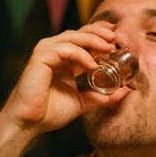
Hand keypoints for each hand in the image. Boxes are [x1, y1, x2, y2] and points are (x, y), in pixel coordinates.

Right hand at [0, 22, 128, 135]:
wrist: (29, 123)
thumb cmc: (49, 113)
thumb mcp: (83, 101)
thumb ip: (102, 96)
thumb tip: (126, 92)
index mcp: (64, 59)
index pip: (85, 39)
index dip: (102, 35)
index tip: (119, 39)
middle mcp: (54, 51)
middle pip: (81, 33)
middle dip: (100, 33)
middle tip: (117, 38)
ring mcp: (46, 52)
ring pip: (73, 37)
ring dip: (93, 40)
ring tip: (109, 48)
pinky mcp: (40, 57)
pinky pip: (64, 49)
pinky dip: (80, 55)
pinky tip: (92, 65)